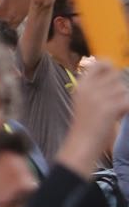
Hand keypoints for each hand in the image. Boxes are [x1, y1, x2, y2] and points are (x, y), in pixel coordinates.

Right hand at [56, 62, 128, 177]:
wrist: (83, 142)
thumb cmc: (86, 123)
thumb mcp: (83, 100)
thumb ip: (95, 85)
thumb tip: (113, 70)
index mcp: (81, 85)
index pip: (100, 64)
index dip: (110, 66)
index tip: (113, 72)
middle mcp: (89, 88)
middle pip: (115, 77)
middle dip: (119, 88)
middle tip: (113, 101)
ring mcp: (99, 97)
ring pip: (123, 89)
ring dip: (123, 100)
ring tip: (114, 111)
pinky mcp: (110, 107)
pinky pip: (127, 100)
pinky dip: (127, 108)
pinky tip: (119, 115)